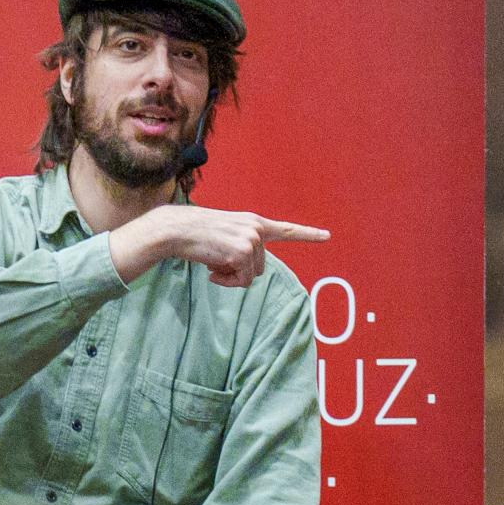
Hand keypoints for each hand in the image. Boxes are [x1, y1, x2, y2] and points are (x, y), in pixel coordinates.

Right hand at [109, 205, 329, 286]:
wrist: (176, 230)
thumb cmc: (196, 235)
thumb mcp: (226, 234)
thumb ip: (242, 245)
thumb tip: (247, 270)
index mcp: (254, 222)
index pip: (286, 229)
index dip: (308, 235)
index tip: (327, 236)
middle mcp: (256, 229)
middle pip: (260, 267)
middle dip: (239, 271)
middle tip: (218, 262)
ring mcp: (251, 240)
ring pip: (250, 276)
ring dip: (231, 277)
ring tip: (213, 264)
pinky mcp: (241, 253)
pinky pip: (240, 281)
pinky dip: (225, 282)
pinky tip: (211, 271)